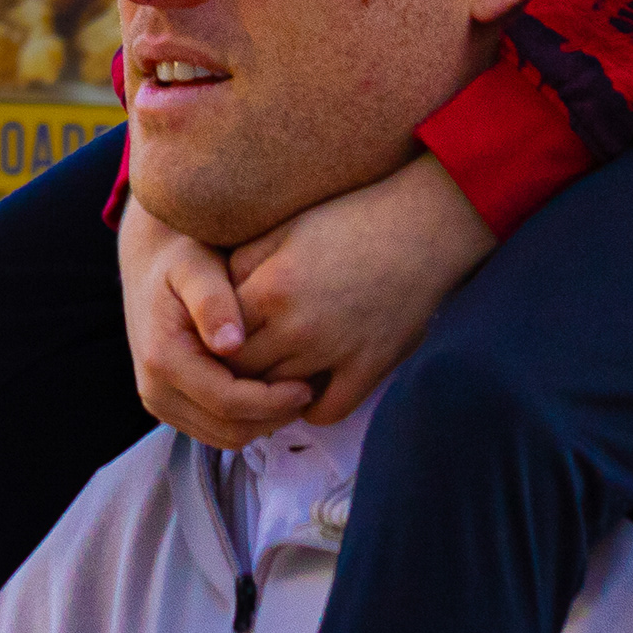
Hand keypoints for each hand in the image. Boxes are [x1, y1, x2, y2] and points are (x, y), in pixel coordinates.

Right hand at [123, 193, 314, 450]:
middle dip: (273, 416)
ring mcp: (159, 401)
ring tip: (292, 390)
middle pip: (228, 429)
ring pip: (225, 436)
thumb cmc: (182, 259)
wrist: (152, 264)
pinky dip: (247, 419)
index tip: (308, 386)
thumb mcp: (197, 267)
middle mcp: (154, 388)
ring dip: (263, 422)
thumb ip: (212, 301)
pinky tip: (269, 391)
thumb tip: (230, 344)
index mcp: (163, 358)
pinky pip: (216, 430)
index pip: (227, 403)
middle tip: (308, 390)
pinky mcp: (169, 406)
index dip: (272, 402)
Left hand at [220, 155, 491, 424]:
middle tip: (234, 364)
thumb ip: (241, 264)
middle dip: (233, 371)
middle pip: (243, 373)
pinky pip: (329, 411)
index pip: (217, 339)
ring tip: (265, 378)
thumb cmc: (349, 221)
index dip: (210, 342)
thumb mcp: (283, 229)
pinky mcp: (370, 367)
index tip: (213, 337)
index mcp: (270, 291)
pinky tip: (306, 390)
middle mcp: (298, 329)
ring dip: (269, 391)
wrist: (422, 229)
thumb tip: (212, 298)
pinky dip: (312, 408)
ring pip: (280, 395)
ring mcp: (336, 352)